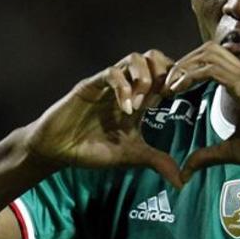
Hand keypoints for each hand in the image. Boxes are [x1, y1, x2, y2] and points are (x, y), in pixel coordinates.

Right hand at [23, 50, 182, 187]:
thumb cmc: (91, 149)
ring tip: (141, 104)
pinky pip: (111, 72)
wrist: (57, 150)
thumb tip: (182, 181)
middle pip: (154, 57)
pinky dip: (123, 87)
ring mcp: (109, 83)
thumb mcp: (131, 156)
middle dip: (165, 72)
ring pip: (135, 58)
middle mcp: (127, 86)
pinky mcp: (91, 84)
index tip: (178, 100)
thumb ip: (156, 161)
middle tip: (164, 96)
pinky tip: (124, 109)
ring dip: (144, 78)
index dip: (177, 81)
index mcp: (139, 99)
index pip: (166, 74)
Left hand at [164, 41, 239, 181]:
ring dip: (184, 65)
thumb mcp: (231, 152)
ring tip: (168, 86)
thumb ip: (207, 156)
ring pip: (208, 53)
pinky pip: (212, 68)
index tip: (169, 91)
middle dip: (182, 63)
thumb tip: (185, 172)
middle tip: (164, 85)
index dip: (187, 71)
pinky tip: (177, 90)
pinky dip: (191, 74)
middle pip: (206, 50)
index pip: (210, 63)